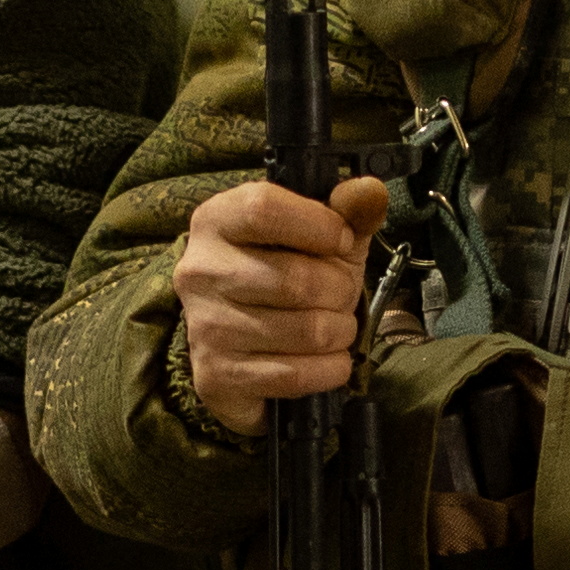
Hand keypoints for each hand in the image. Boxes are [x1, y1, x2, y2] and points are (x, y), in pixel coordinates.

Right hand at [176, 173, 392, 434]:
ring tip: (335, 328)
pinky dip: (330, 369)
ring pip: (305, 331)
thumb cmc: (286, 276)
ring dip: (340, 332)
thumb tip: (370, 193)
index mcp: (216, 221)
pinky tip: (328, 360)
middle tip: (342, 296)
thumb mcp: (322, 236)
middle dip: (340, 291)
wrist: (249, 346)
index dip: (319, 226)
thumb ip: (348, 212)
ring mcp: (205, 327)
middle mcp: (199, 271)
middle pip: (295, 279)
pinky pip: (295, 374)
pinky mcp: (216, 376)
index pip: (264, 209)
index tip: (342, 241)